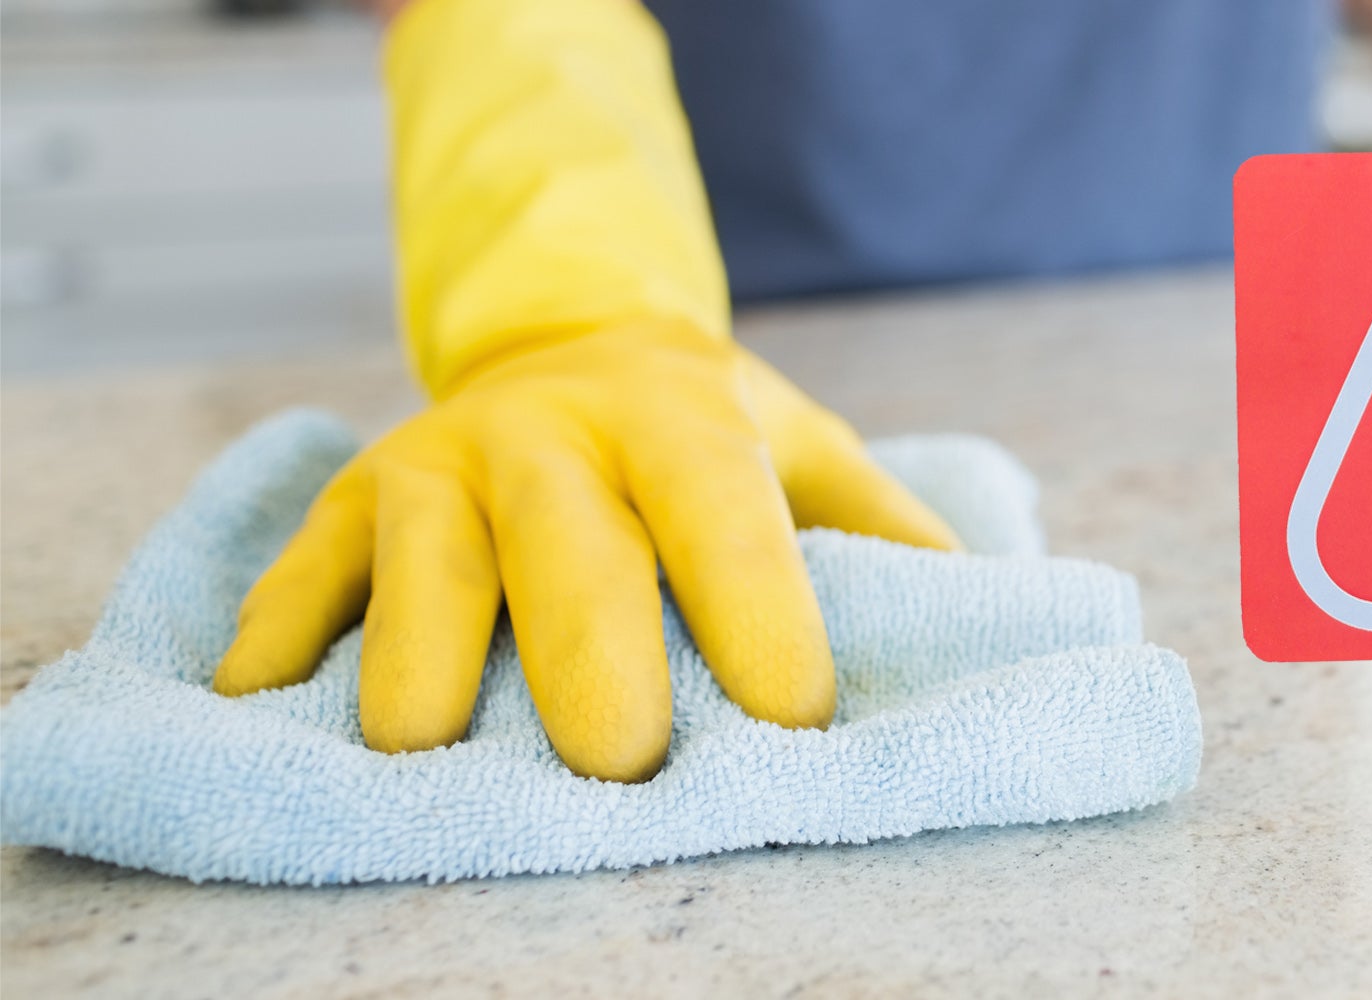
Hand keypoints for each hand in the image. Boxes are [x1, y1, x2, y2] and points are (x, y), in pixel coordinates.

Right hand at [212, 324, 959, 781]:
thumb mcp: (809, 450)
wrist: (570, 337)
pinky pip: (301, 570)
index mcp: (681, 427)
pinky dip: (276, 637)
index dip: (761, 614)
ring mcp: (437, 464)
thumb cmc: (709, 433)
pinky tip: (255, 704)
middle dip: (590, 659)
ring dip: (415, 657)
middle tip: (622, 767)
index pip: (726, 522)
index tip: (796, 719)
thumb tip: (989, 622)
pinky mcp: (348, 497)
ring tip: (420, 751)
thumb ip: (888, 529)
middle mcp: (552, 437)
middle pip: (568, 551)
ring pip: (418, 563)